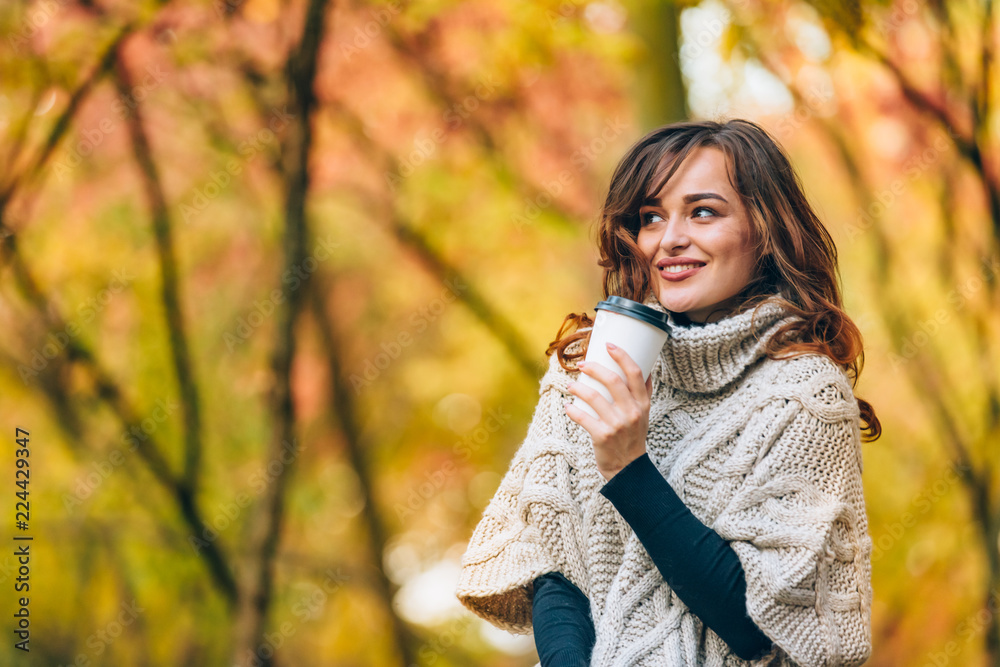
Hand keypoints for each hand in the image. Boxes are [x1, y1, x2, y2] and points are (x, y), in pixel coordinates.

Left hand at [565, 342, 652, 481]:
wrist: (628, 468)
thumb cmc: (634, 437)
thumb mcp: (645, 414)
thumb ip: (644, 393)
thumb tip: (645, 370)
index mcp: (643, 403)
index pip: (635, 373)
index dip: (621, 355)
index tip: (608, 345)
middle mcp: (632, 412)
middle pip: (612, 380)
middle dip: (593, 367)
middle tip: (582, 364)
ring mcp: (617, 424)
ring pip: (594, 396)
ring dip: (578, 387)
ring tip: (571, 385)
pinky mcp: (602, 436)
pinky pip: (583, 417)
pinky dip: (572, 410)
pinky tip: (569, 406)